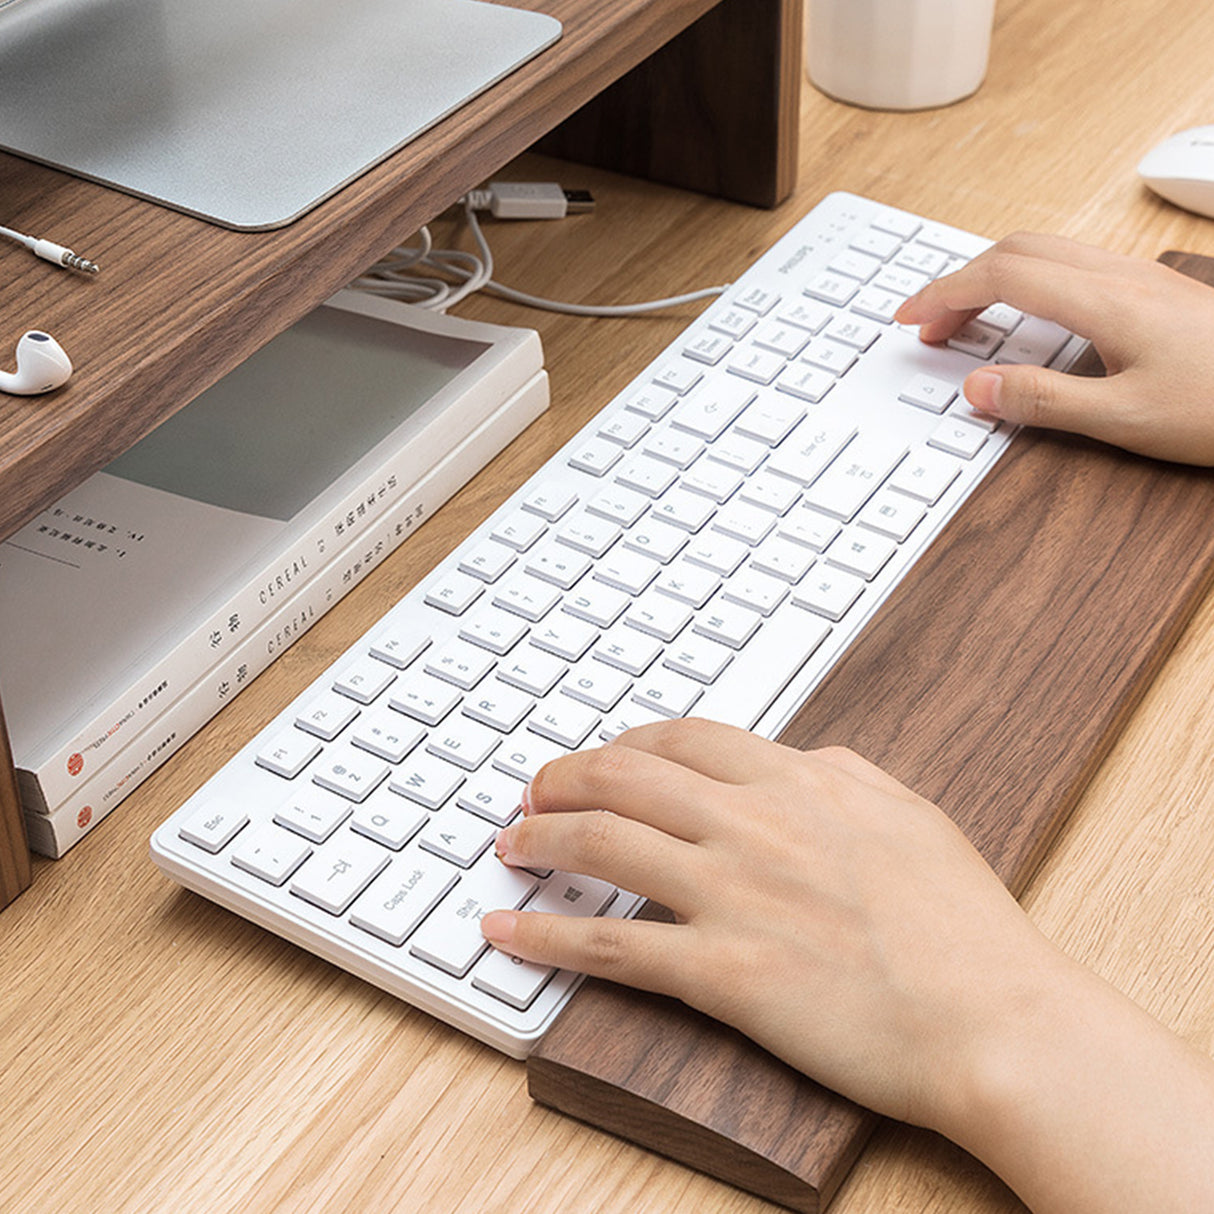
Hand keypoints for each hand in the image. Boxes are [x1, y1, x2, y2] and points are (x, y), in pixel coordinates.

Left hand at [482, 719, 1052, 1129]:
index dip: (625, 743)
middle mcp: (754, 825)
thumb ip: (844, 773)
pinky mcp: (720, 971)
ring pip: (602, 845)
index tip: (600, 758)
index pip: (683, 739)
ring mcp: (731, 895)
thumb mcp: (909, 814)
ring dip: (540, 840)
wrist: (993, 1017)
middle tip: (533, 792)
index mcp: (799, 782)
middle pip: (625, 778)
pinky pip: (607, 946)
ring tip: (510, 845)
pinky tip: (509, 931)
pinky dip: (544, 935)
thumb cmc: (963, 926)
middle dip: (564, 778)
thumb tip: (802, 756)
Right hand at [895, 232, 1213, 464]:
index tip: (911, 317)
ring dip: (992, 278)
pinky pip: (1071, 268)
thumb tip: (980, 388)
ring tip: (965, 321)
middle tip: (928, 324)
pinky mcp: (1153, 295)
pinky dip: (1026, 284)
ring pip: (1046, 253)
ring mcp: (1140, 281)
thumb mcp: (1126, 420)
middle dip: (960, 281)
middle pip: (1018, 250)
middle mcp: (1121, 278)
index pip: (1003, 275)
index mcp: (1107, 301)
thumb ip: (1045, 402)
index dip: (946, 292)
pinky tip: (1026, 320)